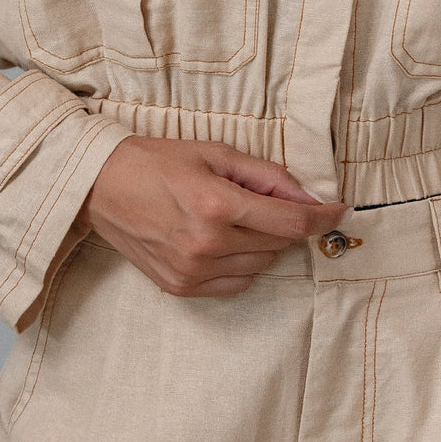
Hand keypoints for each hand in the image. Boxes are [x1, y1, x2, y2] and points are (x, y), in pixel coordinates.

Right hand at [76, 134, 348, 297]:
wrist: (101, 186)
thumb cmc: (158, 161)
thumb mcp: (215, 152)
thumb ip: (266, 174)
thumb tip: (308, 195)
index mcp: (217, 205)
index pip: (290, 222)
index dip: (322, 217)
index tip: (339, 210)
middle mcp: (207, 244)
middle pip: (278, 245)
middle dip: (284, 222)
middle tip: (263, 199)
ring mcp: (193, 271)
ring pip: (260, 266)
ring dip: (262, 243)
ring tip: (235, 217)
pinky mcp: (181, 288)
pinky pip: (235, 283)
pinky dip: (242, 263)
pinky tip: (223, 240)